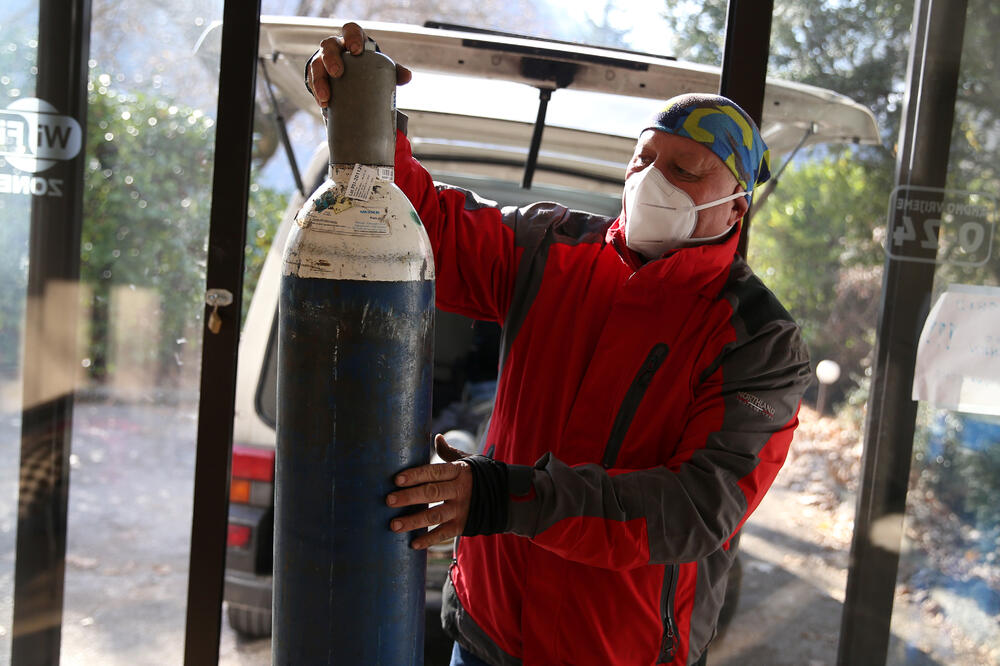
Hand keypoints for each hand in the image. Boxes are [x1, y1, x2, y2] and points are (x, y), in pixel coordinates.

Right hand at [308, 21, 412, 107]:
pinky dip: (317, 93)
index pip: (350, 30)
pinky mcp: (317, 77)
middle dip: (331, 59)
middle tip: (338, 73)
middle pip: (329, 46)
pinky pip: (312, 82)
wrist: (352, 78)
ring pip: (317, 65)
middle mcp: (336, 47)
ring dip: (320, 81)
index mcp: (352, 40)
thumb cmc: (367, 68)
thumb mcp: (379, 67)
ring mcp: (323, 61)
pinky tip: (323, 104)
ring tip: (326, 97)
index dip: (352, 37)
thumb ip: (393, 71)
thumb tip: (407, 77)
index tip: (356, 51)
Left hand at [386, 434, 472, 549]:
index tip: (397, 479)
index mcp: (458, 471)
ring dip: (413, 521)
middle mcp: (459, 490)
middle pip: (431, 493)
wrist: (505, 496)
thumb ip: (449, 453)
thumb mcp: (468, 461)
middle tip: (388, 500)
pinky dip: (428, 539)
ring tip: (393, 525)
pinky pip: (444, 534)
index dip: (415, 475)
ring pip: (434, 515)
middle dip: (408, 497)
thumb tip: (437, 437)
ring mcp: (462, 509)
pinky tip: (413, 544)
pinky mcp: (463, 525)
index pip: (434, 472)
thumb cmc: (478, 476)